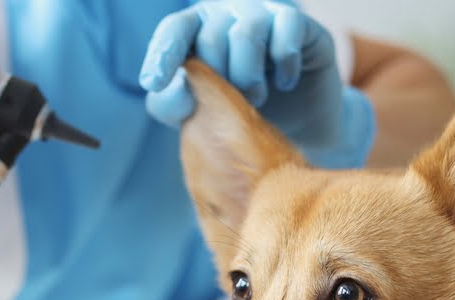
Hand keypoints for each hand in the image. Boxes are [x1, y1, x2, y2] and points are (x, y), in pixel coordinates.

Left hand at [139, 1, 374, 166]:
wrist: (296, 130)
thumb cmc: (238, 117)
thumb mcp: (196, 116)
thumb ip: (172, 103)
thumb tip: (178, 86)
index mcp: (196, 30)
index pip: (173, 31)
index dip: (162, 53)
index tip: (152, 82)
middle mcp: (229, 14)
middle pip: (211, 37)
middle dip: (218, 81)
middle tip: (233, 103)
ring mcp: (266, 14)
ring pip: (246, 33)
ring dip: (247, 77)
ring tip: (256, 100)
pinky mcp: (302, 25)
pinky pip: (287, 29)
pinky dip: (283, 64)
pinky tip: (285, 83)